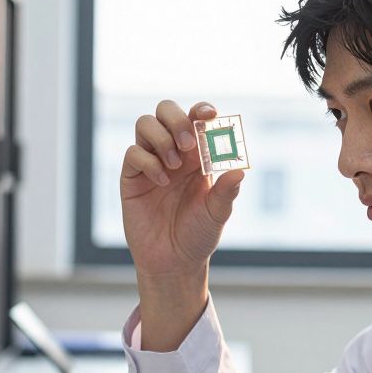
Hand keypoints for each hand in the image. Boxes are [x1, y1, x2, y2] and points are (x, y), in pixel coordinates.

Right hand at [121, 100, 245, 278]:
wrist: (174, 262)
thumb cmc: (198, 235)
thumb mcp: (217, 213)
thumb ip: (226, 192)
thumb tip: (239, 171)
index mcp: (197, 155)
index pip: (195, 118)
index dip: (201, 110)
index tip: (210, 115)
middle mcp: (173, 153)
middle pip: (165, 110)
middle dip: (177, 119)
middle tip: (188, 144)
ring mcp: (150, 162)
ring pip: (145, 124)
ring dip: (161, 137)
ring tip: (175, 165)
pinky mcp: (132, 178)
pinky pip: (133, 153)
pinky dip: (148, 161)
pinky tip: (162, 182)